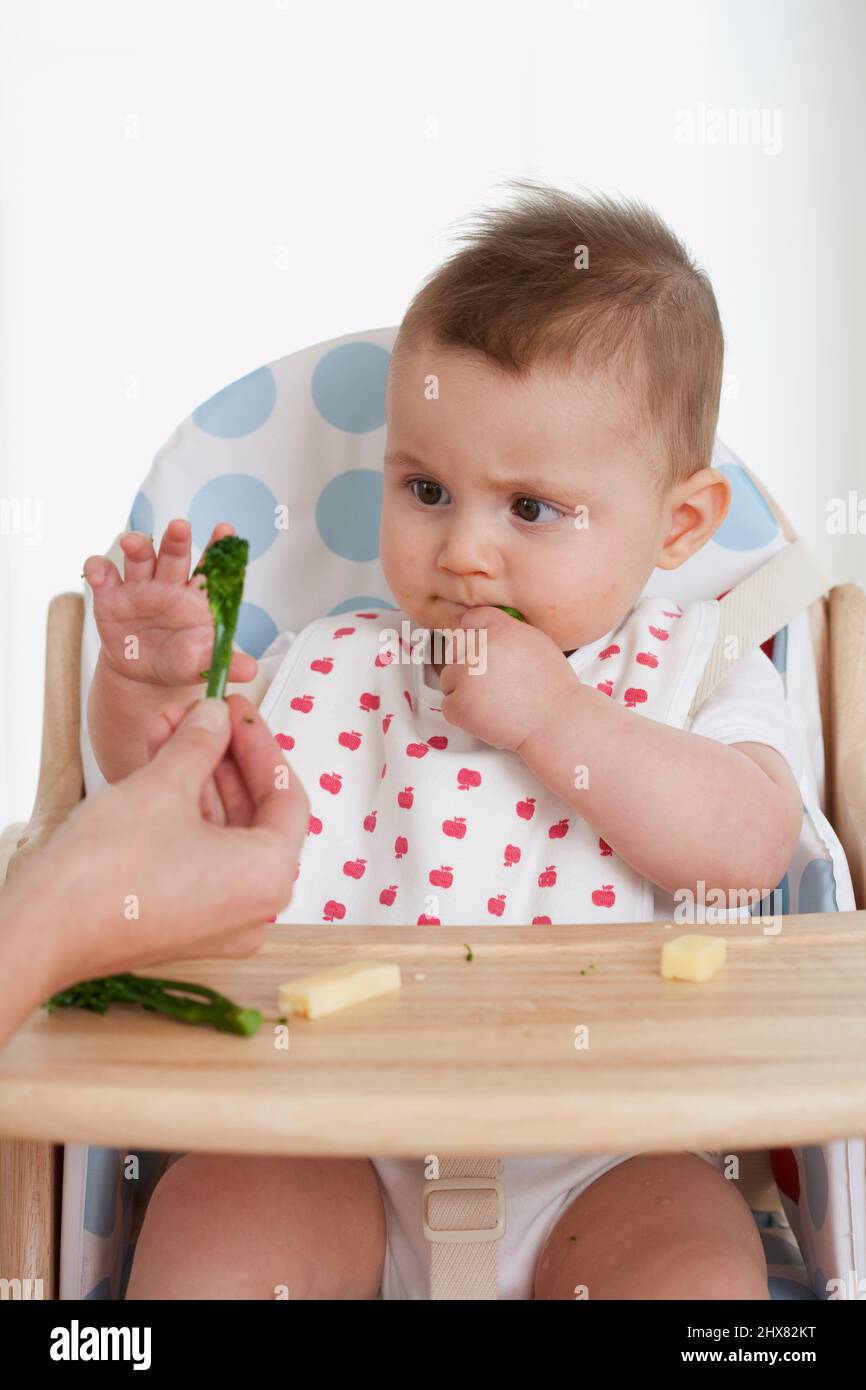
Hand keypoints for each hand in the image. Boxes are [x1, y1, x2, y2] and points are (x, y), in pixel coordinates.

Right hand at [5, 695, 309, 993]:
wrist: (43, 930)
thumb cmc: (105, 874)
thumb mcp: (164, 786)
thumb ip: (202, 744)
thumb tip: (217, 718)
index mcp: (269, 876)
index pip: (286, 794)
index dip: (261, 744)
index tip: (239, 712)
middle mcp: (255, 906)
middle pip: (255, 813)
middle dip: (224, 756)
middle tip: (205, 715)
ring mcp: (220, 919)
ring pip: (223, 831)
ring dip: (198, 777)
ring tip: (171, 728)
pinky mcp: (186, 922)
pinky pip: (201, 856)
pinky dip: (185, 813)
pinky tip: (161, 767)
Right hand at [83, 518, 257, 687]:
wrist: (144, 675)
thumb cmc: (180, 660)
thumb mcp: (201, 664)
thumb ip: (223, 661)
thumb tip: (251, 670)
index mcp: (196, 596)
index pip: (210, 567)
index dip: (218, 547)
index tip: (227, 530)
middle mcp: (168, 584)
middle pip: (173, 555)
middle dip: (176, 540)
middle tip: (181, 527)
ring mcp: (139, 587)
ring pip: (139, 558)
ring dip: (136, 546)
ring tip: (133, 543)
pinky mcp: (110, 597)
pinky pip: (103, 575)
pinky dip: (98, 569)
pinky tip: (99, 572)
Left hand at [438, 607, 578, 754]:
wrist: (556, 723)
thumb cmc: (552, 691)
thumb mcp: (539, 645)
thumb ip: (510, 633)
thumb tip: (488, 632)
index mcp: (501, 630)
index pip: (473, 619)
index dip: (473, 635)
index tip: (475, 646)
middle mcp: (481, 649)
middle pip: (456, 651)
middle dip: (467, 667)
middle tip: (490, 685)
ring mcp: (467, 676)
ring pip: (448, 679)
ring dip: (463, 691)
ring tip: (492, 702)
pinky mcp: (459, 703)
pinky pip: (448, 706)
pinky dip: (463, 715)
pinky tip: (487, 716)